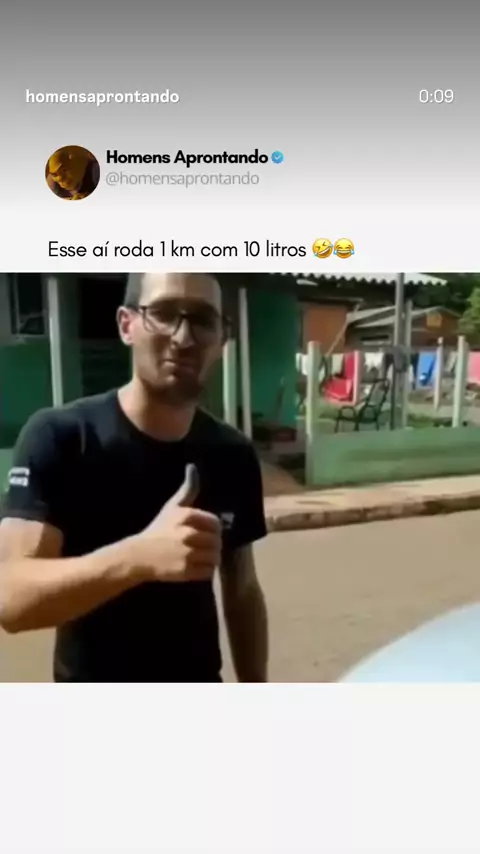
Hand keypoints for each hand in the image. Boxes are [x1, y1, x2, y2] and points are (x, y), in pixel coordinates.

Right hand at [134, 464, 221, 582]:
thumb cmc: (158, 530)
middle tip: (202, 547)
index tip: (204, 532)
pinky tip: (195, 567)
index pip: (215, 523)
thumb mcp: (172, 506)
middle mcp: (188, 534)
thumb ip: (188, 489)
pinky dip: (205, 571)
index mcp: (186, 516)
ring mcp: (187, 554)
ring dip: (210, 558)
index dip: (213, 529)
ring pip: (215, 557)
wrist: (138, 555)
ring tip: (199, 557)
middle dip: (212, 545)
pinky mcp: (185, 571)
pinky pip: (208, 572)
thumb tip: (192, 466)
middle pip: (217, 541)